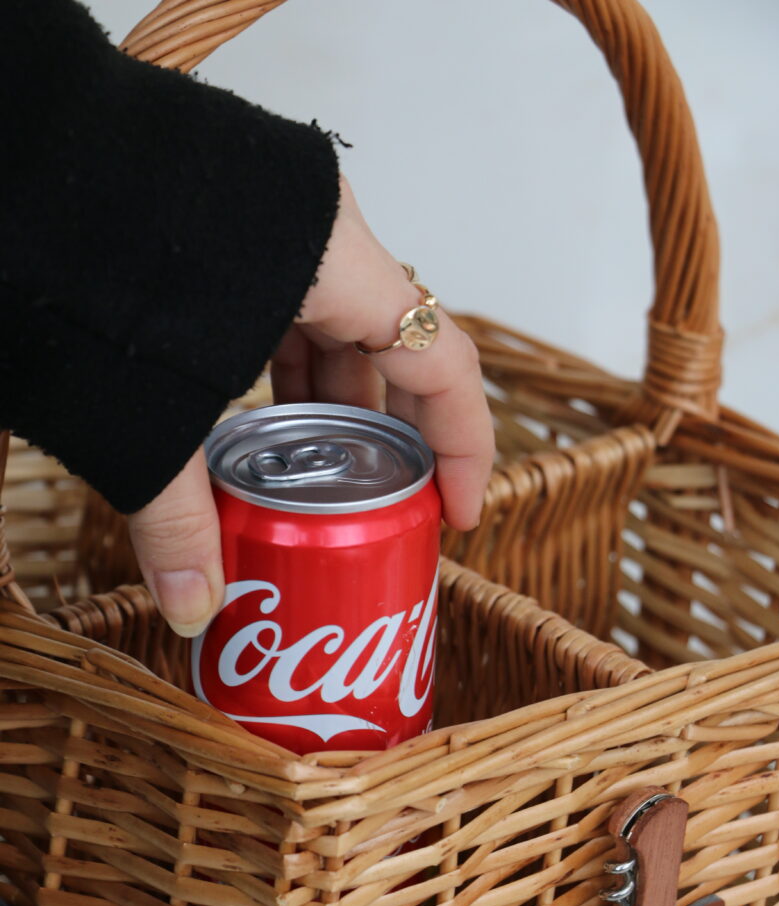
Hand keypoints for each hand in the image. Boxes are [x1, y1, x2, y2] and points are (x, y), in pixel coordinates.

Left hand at [128, 175, 494, 637]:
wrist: (12, 153)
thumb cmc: (89, 260)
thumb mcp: (146, 412)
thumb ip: (177, 515)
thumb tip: (192, 611)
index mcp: (336, 265)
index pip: (444, 362)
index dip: (466, 447)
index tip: (458, 513)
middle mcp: (322, 233)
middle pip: (393, 350)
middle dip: (391, 439)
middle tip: (384, 509)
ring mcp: (275, 221)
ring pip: (334, 329)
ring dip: (330, 409)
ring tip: (316, 482)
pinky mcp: (229, 224)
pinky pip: (287, 308)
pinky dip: (282, 371)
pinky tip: (257, 424)